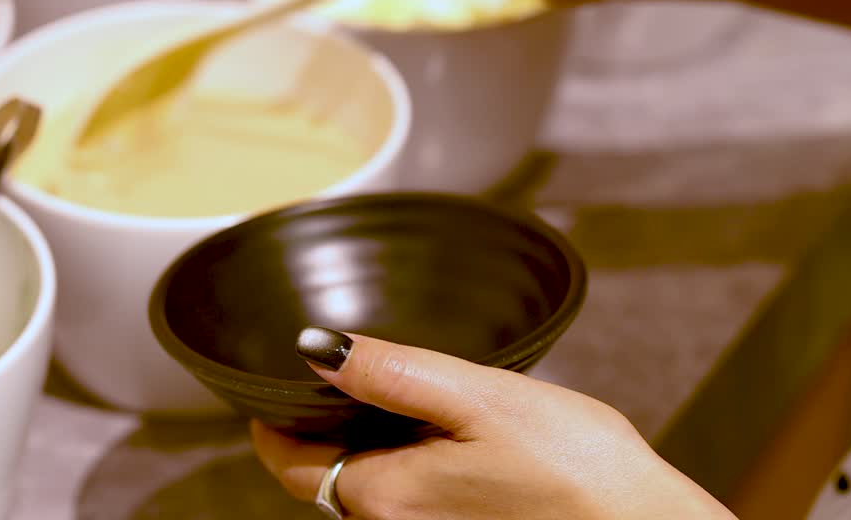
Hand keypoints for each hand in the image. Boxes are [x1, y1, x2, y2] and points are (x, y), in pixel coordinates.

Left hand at [252, 328, 735, 519]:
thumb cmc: (579, 471)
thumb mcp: (479, 398)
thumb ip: (392, 372)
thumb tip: (315, 348)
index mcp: (383, 498)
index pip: (287, 463)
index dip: (271, 420)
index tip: (271, 382)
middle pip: (325, 474)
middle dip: (327, 423)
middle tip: (347, 368)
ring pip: (367, 486)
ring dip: (371, 441)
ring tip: (402, 390)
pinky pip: (406, 502)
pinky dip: (406, 462)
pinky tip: (445, 431)